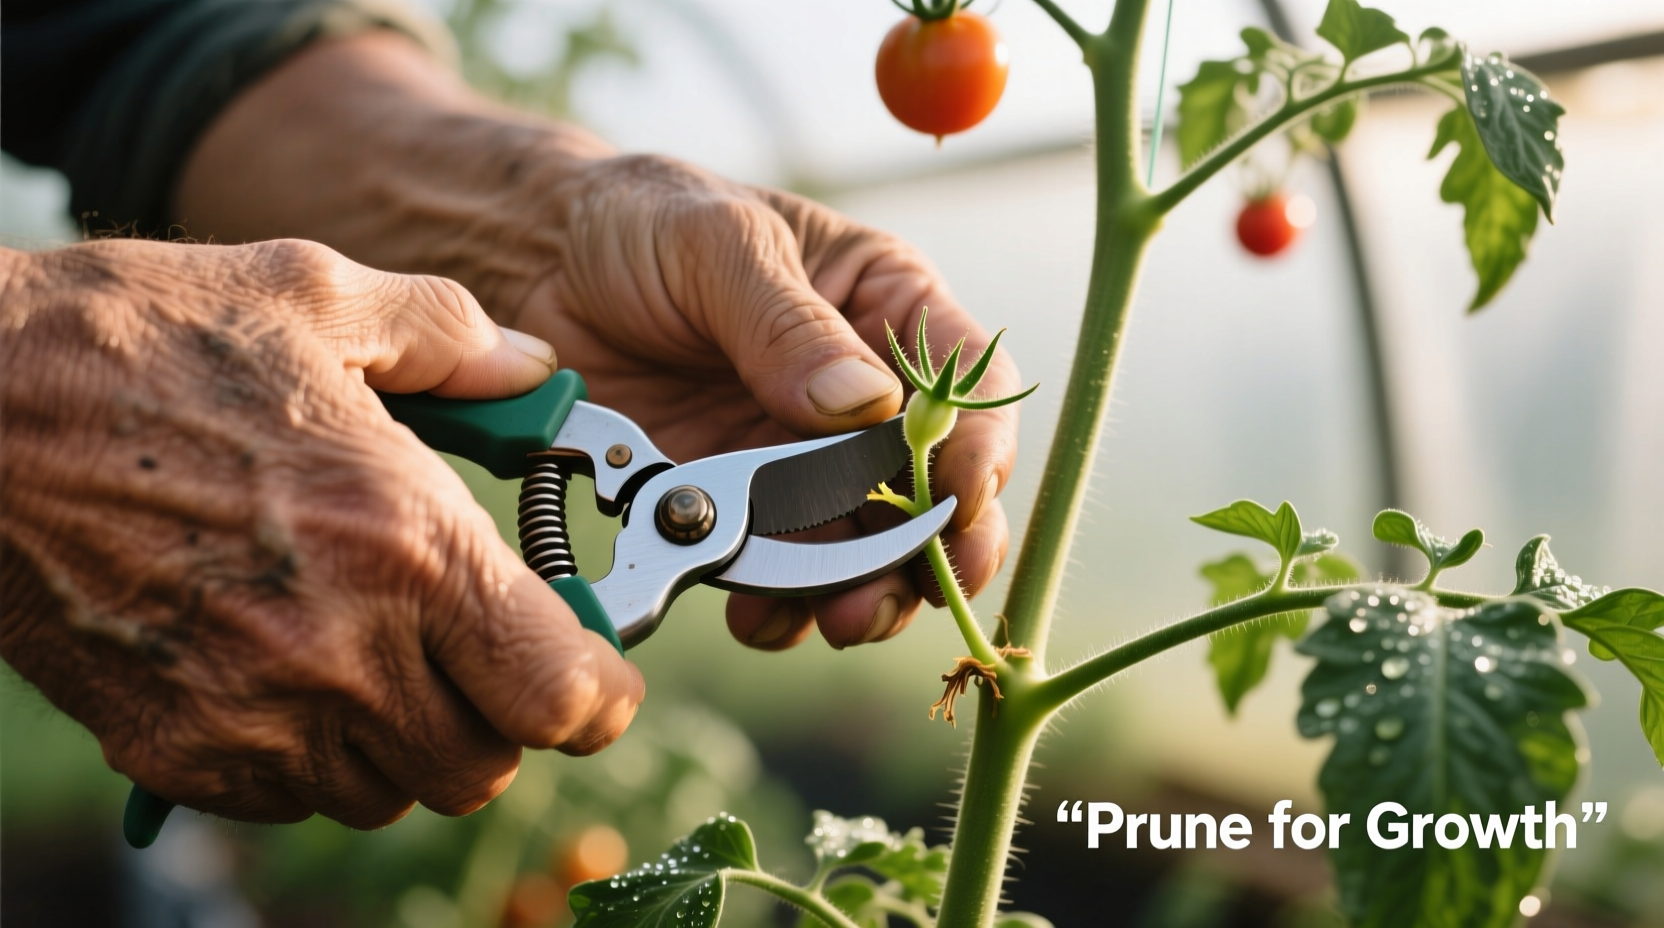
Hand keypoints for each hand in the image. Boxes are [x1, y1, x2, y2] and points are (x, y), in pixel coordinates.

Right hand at [0, 239, 643, 828]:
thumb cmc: (132, 338)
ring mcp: (251, 714)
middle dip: (502, 717)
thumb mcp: (310, 293)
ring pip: (392, 791)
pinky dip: (316, 758)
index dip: (598, 697)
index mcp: (405, 541)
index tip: (593, 673)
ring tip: (378, 651)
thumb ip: (449, 334)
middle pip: (486, 765)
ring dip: (409, 740)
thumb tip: (531, 369)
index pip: (561, 695)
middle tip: (478, 650)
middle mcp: (341, 649)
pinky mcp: (174, 748)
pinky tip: (291, 669)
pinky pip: (292, 797)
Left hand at [509, 160, 1020, 650]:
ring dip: (866, 597)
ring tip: (838, 620)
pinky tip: (756, 616)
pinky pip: (783, 579)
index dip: (979, 449)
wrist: (531, 270)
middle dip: (931, 553)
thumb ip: (786, 324)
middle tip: (908, 591)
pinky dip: (782, 611)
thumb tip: (861, 404)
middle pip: (932, 492)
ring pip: (869, 551)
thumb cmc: (638, 224)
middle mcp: (859, 398)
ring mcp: (801, 464)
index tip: (960, 499)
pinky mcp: (739, 512)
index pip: (969, 387)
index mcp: (884, 309)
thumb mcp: (716, 245)